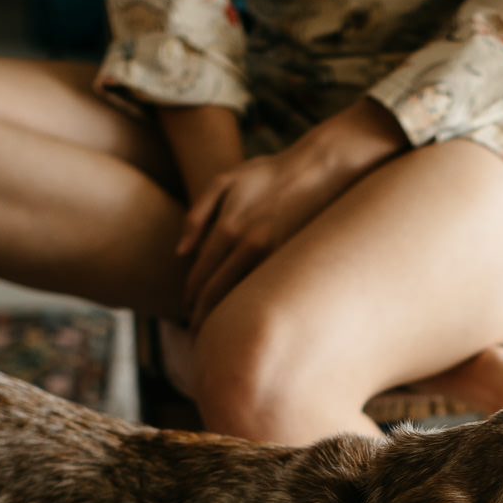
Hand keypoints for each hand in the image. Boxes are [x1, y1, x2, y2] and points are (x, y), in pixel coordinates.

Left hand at [178, 98, 408, 326]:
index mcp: (229, 227)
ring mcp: (276, 256)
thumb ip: (197, 214)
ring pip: (244, 299)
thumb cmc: (271, 172)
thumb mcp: (225, 180)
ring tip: (223, 332)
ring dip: (230, 318)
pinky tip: (254, 315)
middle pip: (218, 295)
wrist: (321, 167)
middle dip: (204, 318)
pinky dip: (257, 306)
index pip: (201, 277)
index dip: (191, 300)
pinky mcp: (297, 260)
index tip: (188, 313)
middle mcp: (250, 245)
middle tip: (199, 335)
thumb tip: (181, 253)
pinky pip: (271, 291)